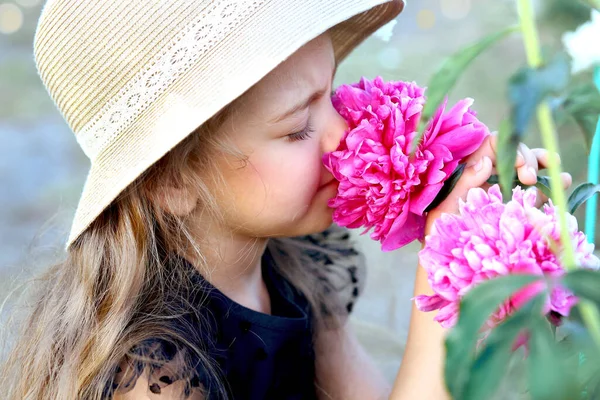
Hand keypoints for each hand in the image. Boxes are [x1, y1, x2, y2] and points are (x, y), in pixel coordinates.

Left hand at [424, 134, 571, 235]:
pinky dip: (551, 183)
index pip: (493, 145)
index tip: (519, 164)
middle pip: (515, 154)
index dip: (509, 148)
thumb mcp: (445, 207)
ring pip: (528, 168)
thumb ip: (464, 183)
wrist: (449, 260)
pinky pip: (536, 191)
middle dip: (529, 158)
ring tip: (557, 170)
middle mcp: (489, 176)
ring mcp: (504, 190)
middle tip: (530, 178)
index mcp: (470, 171)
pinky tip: (562, 180)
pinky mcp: (517, 207)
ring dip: (545, 164)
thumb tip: (486, 160)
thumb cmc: (439, 233)